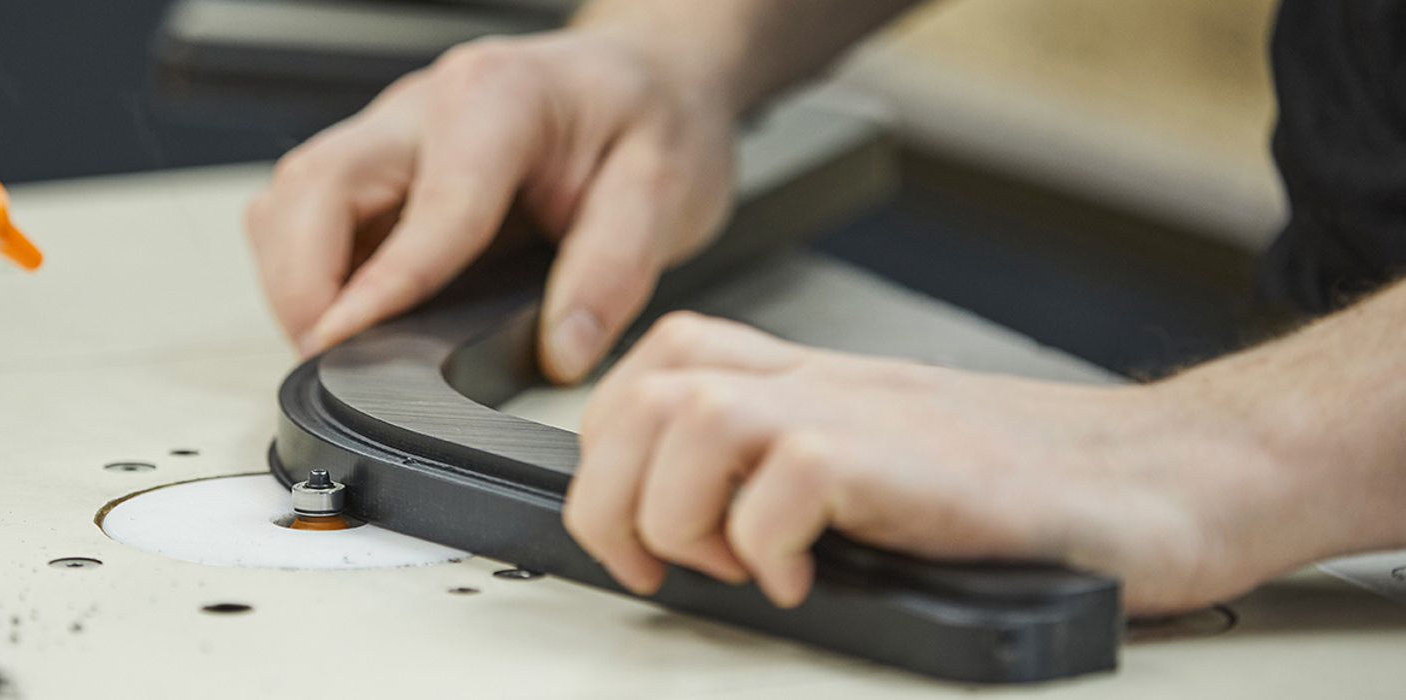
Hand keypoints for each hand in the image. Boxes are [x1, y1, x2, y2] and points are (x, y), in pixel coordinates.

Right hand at [245, 29, 737, 381]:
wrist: (649, 79)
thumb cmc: (653, 121)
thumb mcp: (667, 192)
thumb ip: (613, 272)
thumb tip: (561, 350)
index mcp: (498, 101)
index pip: (426, 209)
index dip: (379, 288)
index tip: (343, 345)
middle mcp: (426, 104)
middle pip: (313, 185)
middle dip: (302, 282)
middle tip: (329, 357)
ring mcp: (393, 130)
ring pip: (290, 196)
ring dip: (293, 274)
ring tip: (335, 341)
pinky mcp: (379, 161)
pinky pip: (307, 210)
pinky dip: (306, 267)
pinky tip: (347, 308)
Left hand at [565, 311, 1319, 614]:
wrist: (1180, 475)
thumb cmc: (1048, 484)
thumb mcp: (895, 463)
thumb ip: (807, 477)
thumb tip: (712, 545)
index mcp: (818, 385)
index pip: (663, 360)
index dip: (612, 439)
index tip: (633, 522)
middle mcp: (831, 386)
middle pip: (647, 385)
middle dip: (614, 488)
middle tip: (657, 561)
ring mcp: (872, 417)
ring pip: (691, 415)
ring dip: (679, 511)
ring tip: (730, 567)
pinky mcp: (919, 465)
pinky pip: (789, 479)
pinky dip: (767, 542)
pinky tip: (805, 580)